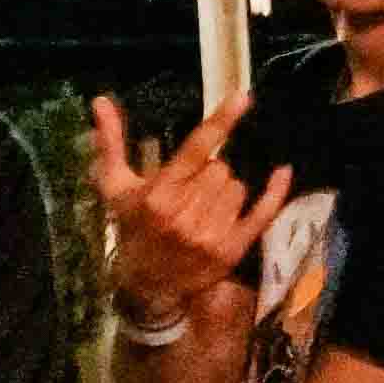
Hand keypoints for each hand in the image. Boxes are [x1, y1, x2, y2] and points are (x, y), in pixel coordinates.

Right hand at [87, 91, 290, 320]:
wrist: (147, 286)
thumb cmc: (132, 229)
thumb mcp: (115, 187)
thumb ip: (110, 143)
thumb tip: (101, 101)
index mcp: (158, 194)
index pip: (197, 149)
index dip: (222, 121)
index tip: (243, 97)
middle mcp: (186, 214)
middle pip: (222, 168)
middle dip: (210, 172)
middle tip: (193, 189)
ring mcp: (211, 234)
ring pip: (238, 187)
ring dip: (227, 190)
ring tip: (206, 206)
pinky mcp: (231, 249)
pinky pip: (262, 212)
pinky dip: (274, 192)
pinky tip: (282, 172)